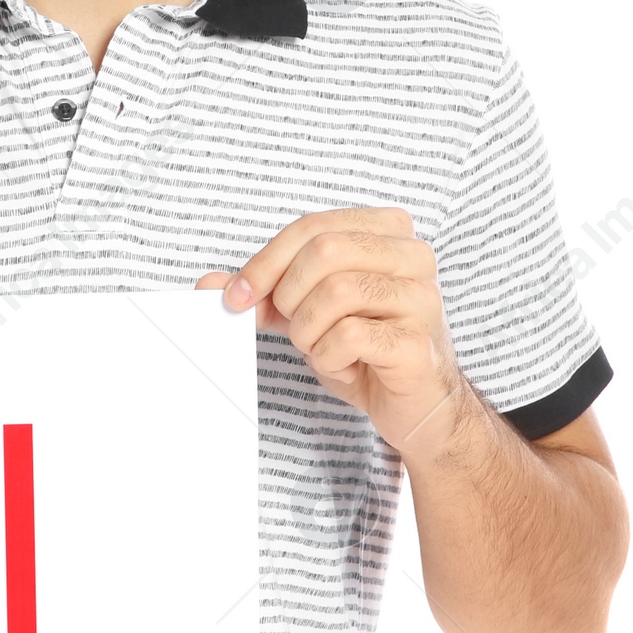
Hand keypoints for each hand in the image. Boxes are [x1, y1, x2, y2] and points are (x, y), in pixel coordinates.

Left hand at [196, 207, 469, 458]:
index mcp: (388, 233)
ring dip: (308, 329)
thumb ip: (265, 294)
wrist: (416, 406)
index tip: (238, 295)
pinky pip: (349, 336)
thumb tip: (210, 285)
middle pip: (325, 249)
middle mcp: (413, 256)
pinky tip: (343, 365)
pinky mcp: (417, 342)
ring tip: (320, 346)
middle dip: (288, 293)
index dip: (266, 260)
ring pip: (337, 291)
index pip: (313, 226)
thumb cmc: (365, 351)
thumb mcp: (309, 313)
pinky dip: (329, 356)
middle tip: (290, 324)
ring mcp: (421, 298)